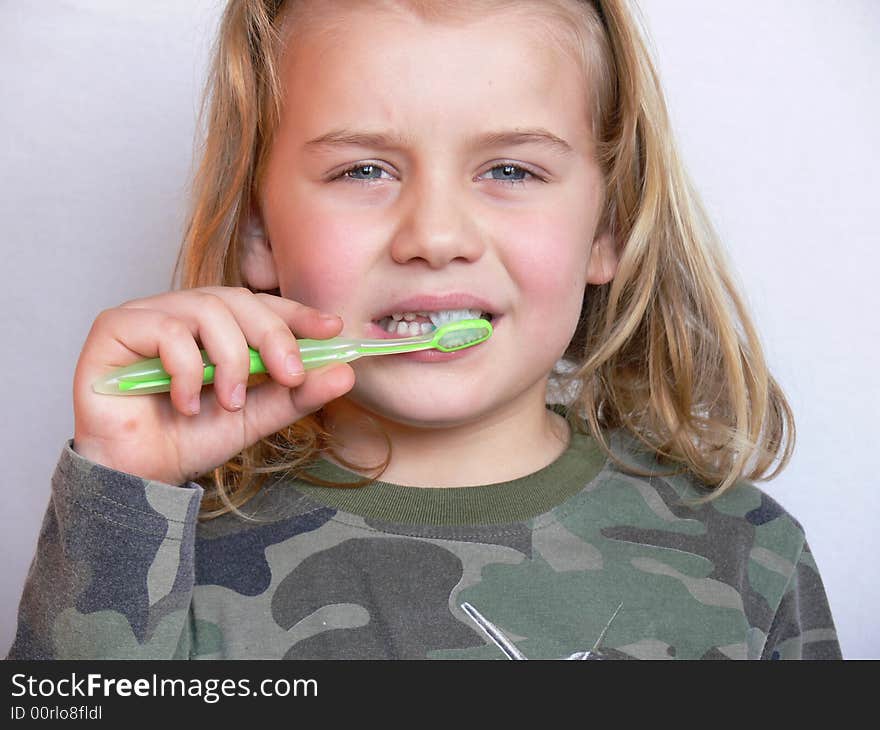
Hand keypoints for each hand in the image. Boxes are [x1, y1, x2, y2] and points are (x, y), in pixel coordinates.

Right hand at [72, 287, 354, 484]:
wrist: (138, 476)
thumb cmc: (189, 440)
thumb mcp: (255, 417)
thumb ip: (296, 394)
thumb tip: (345, 372)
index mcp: (215, 328)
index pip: (261, 305)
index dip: (297, 313)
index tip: (332, 330)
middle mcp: (181, 313)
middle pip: (237, 299)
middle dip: (273, 335)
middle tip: (292, 374)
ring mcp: (147, 316)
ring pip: (206, 308)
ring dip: (230, 358)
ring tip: (230, 401)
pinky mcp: (114, 328)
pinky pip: (165, 328)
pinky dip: (186, 367)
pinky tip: (187, 403)